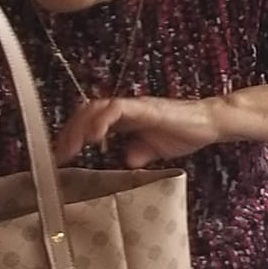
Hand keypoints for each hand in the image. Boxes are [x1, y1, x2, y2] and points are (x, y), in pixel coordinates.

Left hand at [56, 97, 224, 167]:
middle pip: (86, 111)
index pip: (89, 121)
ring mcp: (134, 106)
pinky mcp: (145, 107)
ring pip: (96, 107)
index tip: (60, 157)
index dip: (71, 136)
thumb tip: (124, 162)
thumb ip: (136, 154)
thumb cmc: (184, 133)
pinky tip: (95, 137)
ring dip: (79, 127)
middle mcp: (125, 108)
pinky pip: (116, 109)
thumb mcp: (153, 151)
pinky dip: (102, 121)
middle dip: (68, 132)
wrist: (210, 123)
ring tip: (70, 147)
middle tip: (57, 155)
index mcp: (125, 118)